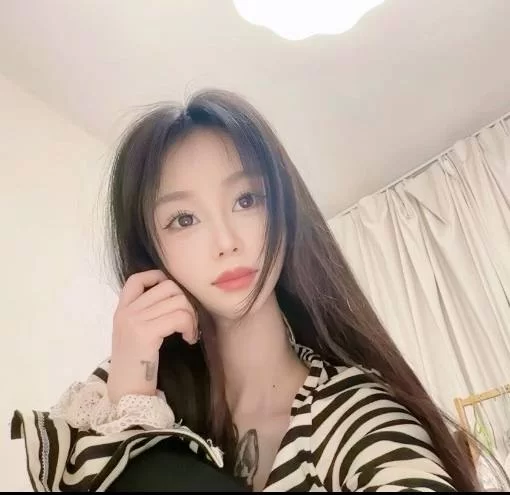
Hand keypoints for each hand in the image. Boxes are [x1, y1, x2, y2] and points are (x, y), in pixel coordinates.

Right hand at [107, 269, 197, 402]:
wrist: (126, 393)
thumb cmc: (136, 366)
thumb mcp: (134, 334)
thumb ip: (146, 314)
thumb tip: (177, 297)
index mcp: (121, 310)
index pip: (136, 278)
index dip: (158, 278)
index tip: (173, 296)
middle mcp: (126, 311)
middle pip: (168, 287)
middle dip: (186, 302)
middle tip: (189, 322)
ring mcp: (134, 321)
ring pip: (178, 301)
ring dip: (191, 317)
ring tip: (190, 333)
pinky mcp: (145, 333)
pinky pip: (179, 317)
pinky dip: (190, 327)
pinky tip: (189, 339)